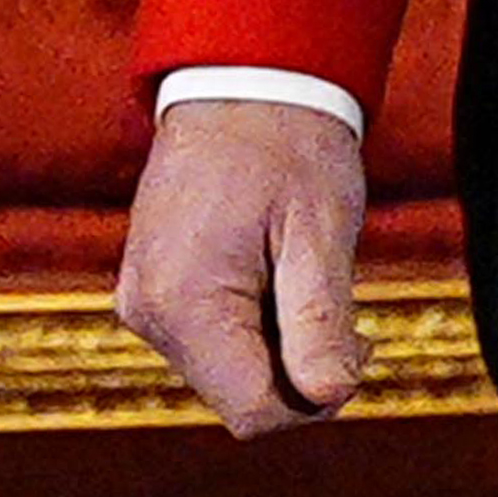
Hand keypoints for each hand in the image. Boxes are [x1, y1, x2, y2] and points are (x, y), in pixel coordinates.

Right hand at [115, 98, 368, 436]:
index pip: (255, 413)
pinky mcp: (150, 293)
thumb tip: (328, 396)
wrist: (240, 83)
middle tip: (336, 300)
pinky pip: (212, 342)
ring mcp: (143, 303)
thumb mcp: (320, 233)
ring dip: (280, 345)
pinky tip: (275, 273)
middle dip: (300, 369)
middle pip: (241, 397)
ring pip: (229, 373)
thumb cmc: (287, 146)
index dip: (316, 400)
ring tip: (302, 273)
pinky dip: (256, 325)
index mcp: (185, 304)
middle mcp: (148, 313)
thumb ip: (320, 322)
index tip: (354, 344)